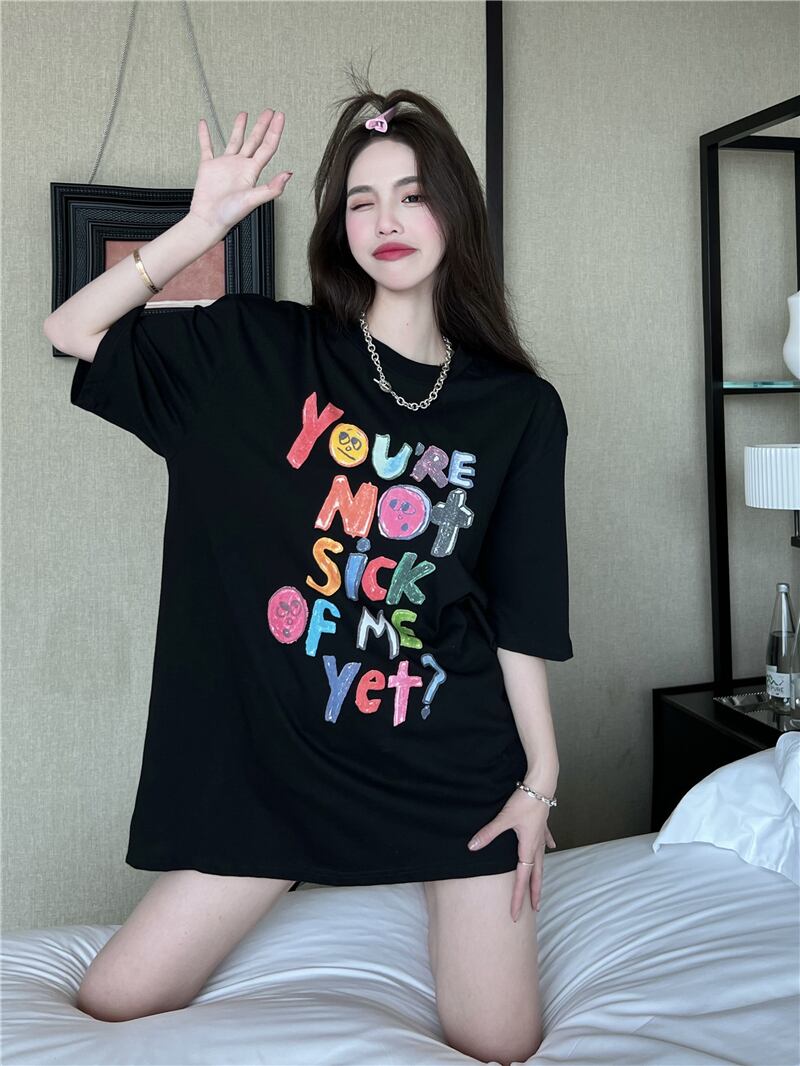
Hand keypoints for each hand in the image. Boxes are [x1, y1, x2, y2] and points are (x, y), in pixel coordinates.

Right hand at [189, 109, 292, 236]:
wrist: (208, 220)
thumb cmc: (230, 214)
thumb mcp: (253, 200)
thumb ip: (272, 188)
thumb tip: (289, 174)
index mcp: (252, 172)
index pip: (267, 147)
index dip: (274, 131)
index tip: (279, 116)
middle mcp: (240, 166)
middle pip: (254, 141)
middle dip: (262, 125)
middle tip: (269, 111)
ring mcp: (225, 166)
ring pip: (234, 141)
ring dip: (239, 128)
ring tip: (244, 114)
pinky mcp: (208, 167)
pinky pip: (206, 147)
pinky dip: (204, 135)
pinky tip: (203, 124)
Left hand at [467, 790, 556, 921]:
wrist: (541, 784)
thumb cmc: (524, 801)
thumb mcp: (504, 818)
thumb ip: (488, 834)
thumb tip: (472, 847)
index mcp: (528, 847)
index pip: (522, 879)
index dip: (518, 898)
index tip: (516, 914)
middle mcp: (537, 845)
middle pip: (536, 874)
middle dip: (534, 892)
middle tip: (535, 909)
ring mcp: (541, 834)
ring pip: (541, 860)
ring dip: (539, 874)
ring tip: (540, 884)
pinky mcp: (542, 823)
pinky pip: (545, 840)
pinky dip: (548, 846)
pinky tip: (552, 847)